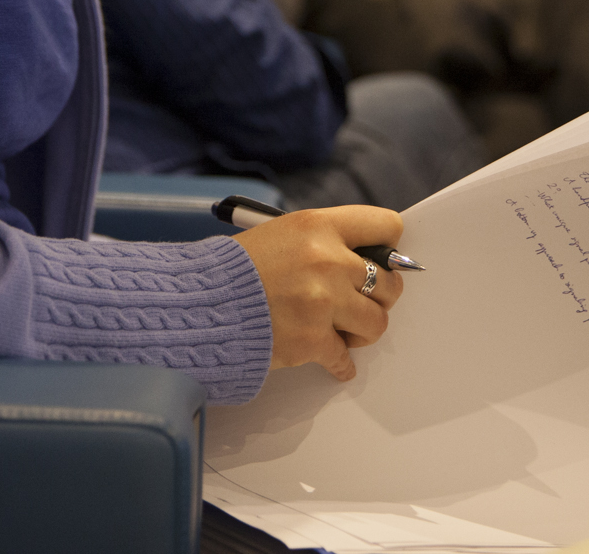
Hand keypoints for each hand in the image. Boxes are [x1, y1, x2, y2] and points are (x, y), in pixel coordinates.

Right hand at [234, 206, 404, 381]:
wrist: (199, 306)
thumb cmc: (235, 270)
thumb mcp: (282, 235)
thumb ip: (324, 244)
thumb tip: (364, 262)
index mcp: (318, 226)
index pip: (385, 226)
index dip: (388, 245)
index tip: (384, 258)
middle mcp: (327, 261)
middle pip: (389, 281)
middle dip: (379, 295)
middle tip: (362, 301)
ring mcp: (323, 303)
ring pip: (376, 322)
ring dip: (361, 329)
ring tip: (342, 329)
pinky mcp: (313, 341)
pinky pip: (346, 358)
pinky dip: (339, 363)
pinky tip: (332, 359)